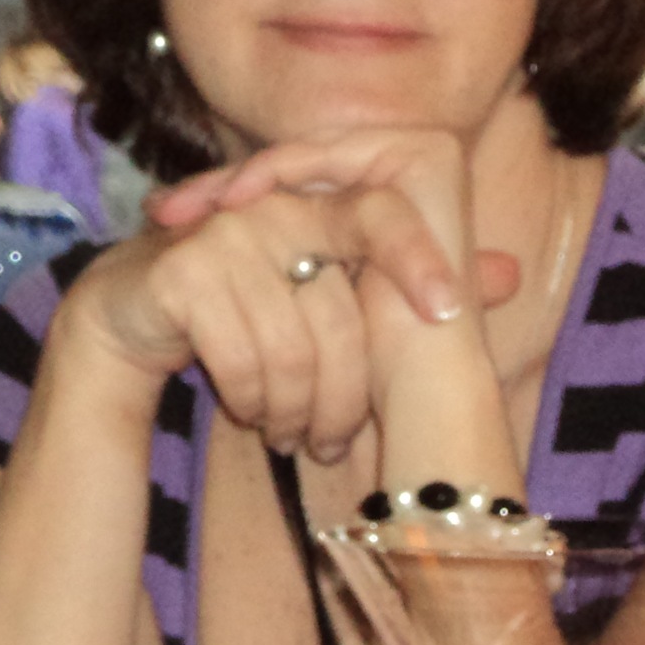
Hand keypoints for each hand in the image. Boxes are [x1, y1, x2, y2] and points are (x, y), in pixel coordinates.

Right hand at [61, 138, 472, 461]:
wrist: (133, 317)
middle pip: (341, 312)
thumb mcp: (337, 294)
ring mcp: (225, 232)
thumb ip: (419, 278)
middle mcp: (274, 207)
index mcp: (317, 203)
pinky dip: (250, 398)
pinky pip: (241, 355)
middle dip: (341, 394)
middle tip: (335, 441)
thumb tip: (511, 272)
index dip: (419, 258)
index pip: (383, 214)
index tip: (449, 312)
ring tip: (289, 433)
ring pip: (292, 347)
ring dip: (292, 409)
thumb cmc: (248, 304)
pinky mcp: (182, 269)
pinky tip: (248, 411)